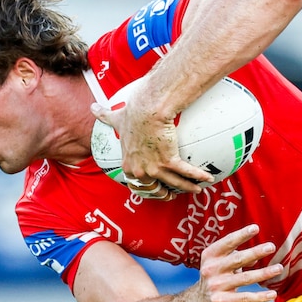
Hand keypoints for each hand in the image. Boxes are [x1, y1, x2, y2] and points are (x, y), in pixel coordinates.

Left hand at [90, 83, 212, 194]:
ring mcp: (155, 168)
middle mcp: (141, 170)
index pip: (136, 184)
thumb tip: (94, 106)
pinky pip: (186, 173)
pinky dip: (198, 177)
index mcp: (129, 164)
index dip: (146, 189)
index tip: (154, 189)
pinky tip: (208, 178)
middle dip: (165, 194)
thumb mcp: (116, 117)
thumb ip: (104, 115)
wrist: (147, 110)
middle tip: (173, 194)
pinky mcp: (169, 162)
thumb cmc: (132, 113)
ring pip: (174, 184)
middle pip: (155, 189)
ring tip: (197, 189)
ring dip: (187, 188)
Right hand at [190, 224, 281, 301]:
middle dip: (256, 252)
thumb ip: (236, 257)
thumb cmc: (215, 278)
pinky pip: (245, 298)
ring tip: (279, 268)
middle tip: (271, 246)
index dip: (241, 235)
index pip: (227, 243)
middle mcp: (211, 269)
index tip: (255, 228)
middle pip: (237, 259)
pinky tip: (273, 294)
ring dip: (264, 273)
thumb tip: (256, 258)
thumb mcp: (220, 264)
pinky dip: (260, 296)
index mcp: (210, 256)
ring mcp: (215, 286)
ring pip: (245, 278)